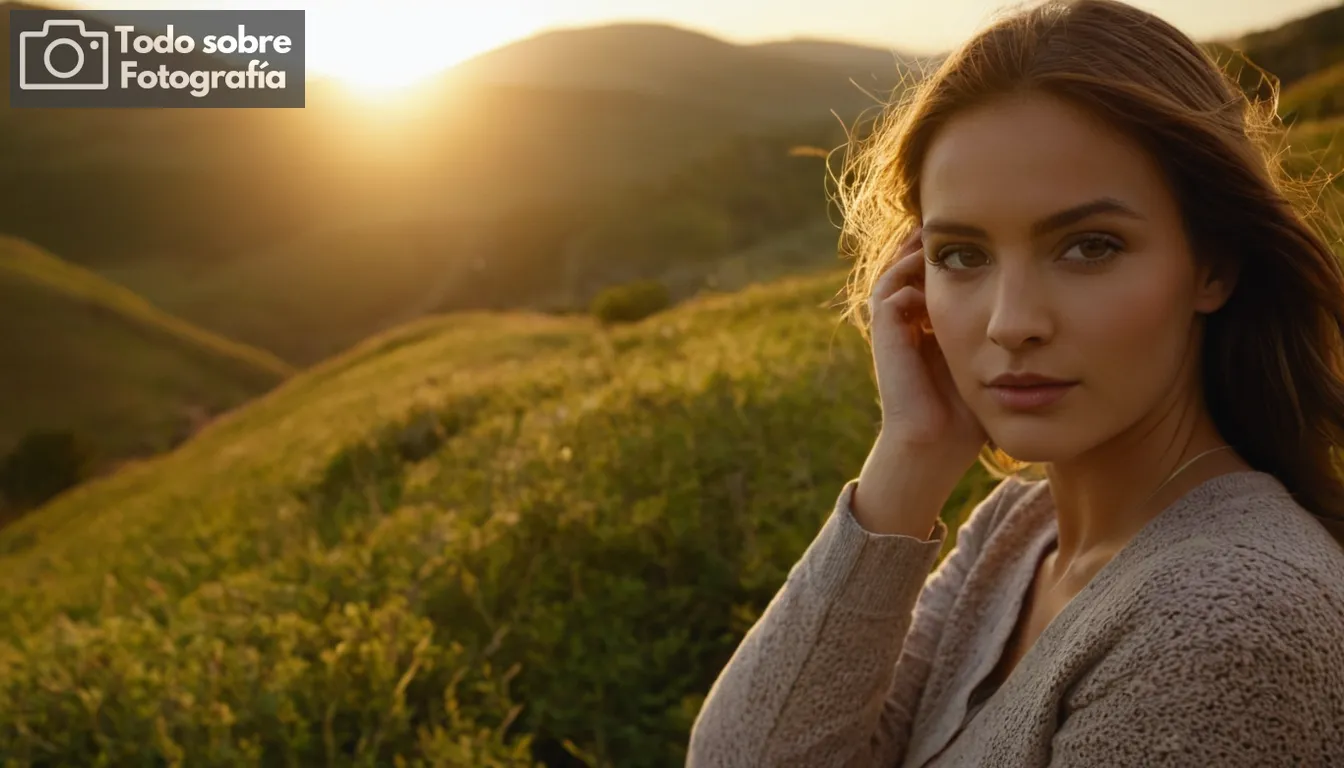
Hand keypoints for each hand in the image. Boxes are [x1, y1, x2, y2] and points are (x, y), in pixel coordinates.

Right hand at [867, 228, 987, 466]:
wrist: (936, 445)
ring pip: (898, 270)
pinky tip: (942, 268)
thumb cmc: (969, 416)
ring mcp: (892, 328)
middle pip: (912, 267)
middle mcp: (906, 325)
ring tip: (949, 235)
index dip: (957, 258)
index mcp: (927, 331)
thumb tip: (1041, 322)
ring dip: (921, 251)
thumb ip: (1005, 343)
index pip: (936, 280)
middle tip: (966, 224)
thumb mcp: (994, 368)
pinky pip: (891, 288)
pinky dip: (910, 273)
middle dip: (937, 246)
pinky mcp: (885, 333)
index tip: (988, 242)